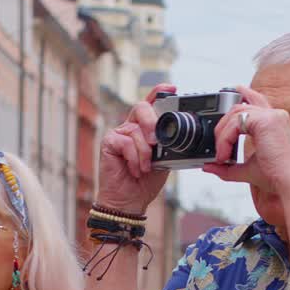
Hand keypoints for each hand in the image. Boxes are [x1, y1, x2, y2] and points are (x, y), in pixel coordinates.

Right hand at [96, 84, 177, 213]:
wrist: (130, 200)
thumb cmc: (146, 181)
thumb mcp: (164, 160)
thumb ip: (168, 144)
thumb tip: (181, 133)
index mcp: (144, 128)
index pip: (151, 104)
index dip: (159, 92)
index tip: (172, 88)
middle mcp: (130, 126)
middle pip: (141, 108)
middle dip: (152, 122)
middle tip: (156, 141)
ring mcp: (118, 133)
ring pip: (136, 130)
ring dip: (145, 153)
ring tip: (145, 168)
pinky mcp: (108, 142)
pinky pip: (125, 142)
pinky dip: (134, 158)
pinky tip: (134, 169)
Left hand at [202, 85, 289, 192]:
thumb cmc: (276, 178)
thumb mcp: (247, 170)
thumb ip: (228, 167)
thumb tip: (209, 166)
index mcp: (275, 122)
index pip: (257, 100)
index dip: (244, 93)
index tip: (233, 91)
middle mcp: (275, 116)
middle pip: (240, 106)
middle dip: (223, 126)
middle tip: (218, 149)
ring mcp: (272, 116)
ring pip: (235, 114)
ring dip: (222, 136)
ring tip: (222, 156)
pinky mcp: (266, 121)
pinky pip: (235, 123)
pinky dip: (225, 139)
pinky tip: (225, 154)